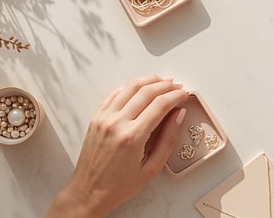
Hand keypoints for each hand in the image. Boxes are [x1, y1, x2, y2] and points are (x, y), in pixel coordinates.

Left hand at [47, 76, 188, 216]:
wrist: (89, 192)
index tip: (185, 95)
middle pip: (146, 91)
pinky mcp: (96, 118)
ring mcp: (104, 118)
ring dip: (149, 81)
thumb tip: (179, 115)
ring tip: (162, 82)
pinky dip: (130, 87)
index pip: (160, 104)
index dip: (176, 96)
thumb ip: (168, 139)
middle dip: (166, 85)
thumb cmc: (120, 185)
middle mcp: (116, 123)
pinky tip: (140, 88)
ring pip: (130, 87)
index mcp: (133, 136)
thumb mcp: (152, 169)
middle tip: (177, 86)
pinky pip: (114, 94)